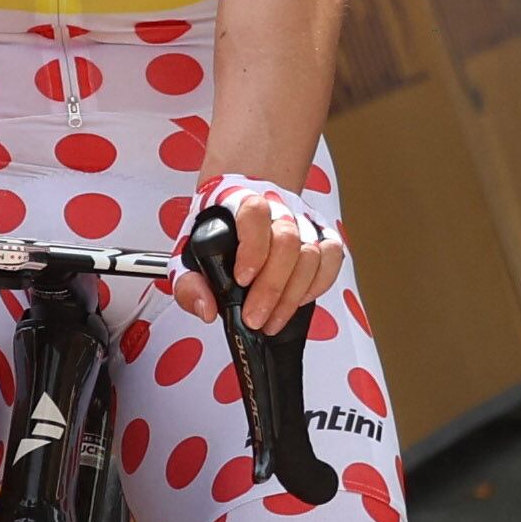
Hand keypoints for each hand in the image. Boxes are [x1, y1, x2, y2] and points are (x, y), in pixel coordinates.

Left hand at [178, 171, 348, 337]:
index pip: (255, 213)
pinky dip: (319, 283)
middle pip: (288, 241)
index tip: (243, 279)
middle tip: (255, 318)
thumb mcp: (187, 255)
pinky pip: (333, 256)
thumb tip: (206, 308)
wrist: (237, 207)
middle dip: (272, 287)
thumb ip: (188, 284)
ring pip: (313, 252)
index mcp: (241, 202)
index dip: (253, 248)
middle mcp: (278, 206)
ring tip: (273, 319)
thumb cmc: (215, 232)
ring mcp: (303, 219)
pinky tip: (298, 299)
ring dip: (293, 294)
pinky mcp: (321, 233)